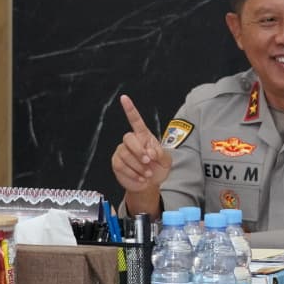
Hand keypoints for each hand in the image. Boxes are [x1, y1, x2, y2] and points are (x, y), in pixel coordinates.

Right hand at [110, 95, 171, 212]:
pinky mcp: (117, 162)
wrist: (150, 185)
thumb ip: (160, 153)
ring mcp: (122, 151)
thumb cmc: (158, 169)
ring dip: (138, 166)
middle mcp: (131, 141)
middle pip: (128, 138)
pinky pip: (121, 165)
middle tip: (148, 161)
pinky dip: (133, 173)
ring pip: (125, 154)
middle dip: (139, 151)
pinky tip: (140, 177)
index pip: (135, 120)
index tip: (124, 98)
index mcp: (143, 136)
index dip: (130, 109)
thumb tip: (149, 151)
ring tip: (147, 174)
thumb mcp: (166, 160)